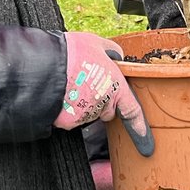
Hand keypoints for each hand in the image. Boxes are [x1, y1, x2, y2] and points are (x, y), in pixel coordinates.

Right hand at [54, 33, 153, 156]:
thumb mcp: (97, 43)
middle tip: (87, 82)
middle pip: (107, 110)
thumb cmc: (72, 52)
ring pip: (88, 112)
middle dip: (101, 101)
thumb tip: (117, 56)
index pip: (132, 111)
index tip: (147, 145)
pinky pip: (71, 116)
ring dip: (83, 102)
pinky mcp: (67, 122)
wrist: (42, 64)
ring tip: (70, 82)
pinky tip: (60, 92)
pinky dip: (67, 108)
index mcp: (116, 87)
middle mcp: (102, 104)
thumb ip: (111, 51)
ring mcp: (85, 115)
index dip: (140, 128)